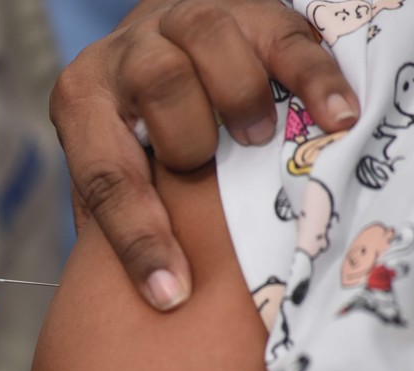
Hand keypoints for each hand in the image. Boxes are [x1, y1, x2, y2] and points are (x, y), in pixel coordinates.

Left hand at [50, 0, 359, 309]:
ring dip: (240, 98)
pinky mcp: (243, 7)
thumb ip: (111, 214)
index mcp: (81, 102)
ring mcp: (179, 22)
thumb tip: (131, 298)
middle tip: (207, 173)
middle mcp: (123, 56)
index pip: (107, 174)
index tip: (171, 294)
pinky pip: (283, 36)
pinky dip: (313, 78)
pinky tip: (334, 116)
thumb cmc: (133, 124)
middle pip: (159, 87)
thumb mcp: (109, 162)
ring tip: (254, 139)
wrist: (155, 39)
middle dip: (189, 142)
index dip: (139, 240)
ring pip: (208, 42)